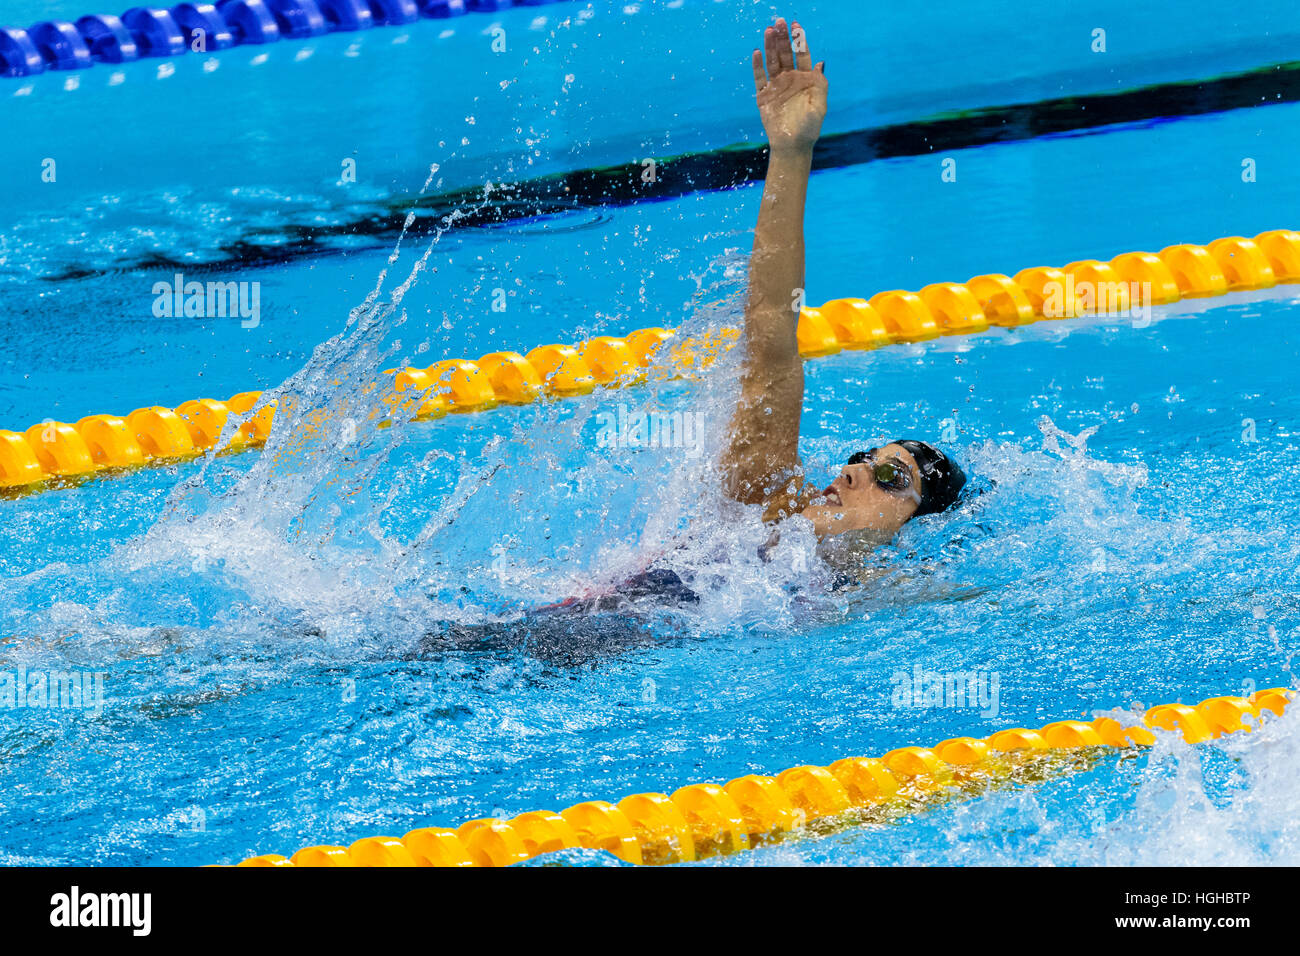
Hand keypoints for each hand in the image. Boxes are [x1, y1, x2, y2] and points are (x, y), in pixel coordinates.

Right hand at [751, 18, 826, 152]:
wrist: (792, 146)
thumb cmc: (809, 129)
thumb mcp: (819, 106)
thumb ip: (820, 84)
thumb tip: (820, 62)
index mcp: (805, 79)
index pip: (802, 55)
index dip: (799, 39)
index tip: (796, 24)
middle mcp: (790, 79)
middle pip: (785, 54)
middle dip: (783, 38)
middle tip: (778, 22)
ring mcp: (776, 86)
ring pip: (772, 62)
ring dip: (770, 46)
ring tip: (768, 31)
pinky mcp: (763, 96)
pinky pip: (759, 78)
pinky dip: (757, 65)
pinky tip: (757, 52)